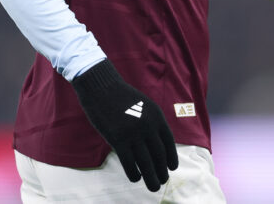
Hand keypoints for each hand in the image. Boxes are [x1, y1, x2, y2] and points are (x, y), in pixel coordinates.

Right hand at [71, 60, 178, 191]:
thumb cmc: (121, 97)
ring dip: (151, 178)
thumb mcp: (143, 105)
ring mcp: (133, 134)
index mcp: (156, 116)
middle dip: (162, 171)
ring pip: (146, 163)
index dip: (171, 157)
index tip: (172, 168)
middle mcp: (148, 126)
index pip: (168, 142)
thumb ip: (151, 122)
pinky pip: (129, 163)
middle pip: (159, 156)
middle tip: (162, 181)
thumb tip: (156, 143)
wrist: (101, 87)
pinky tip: (135, 178)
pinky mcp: (118, 140)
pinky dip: (134, 174)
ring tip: (153, 187)